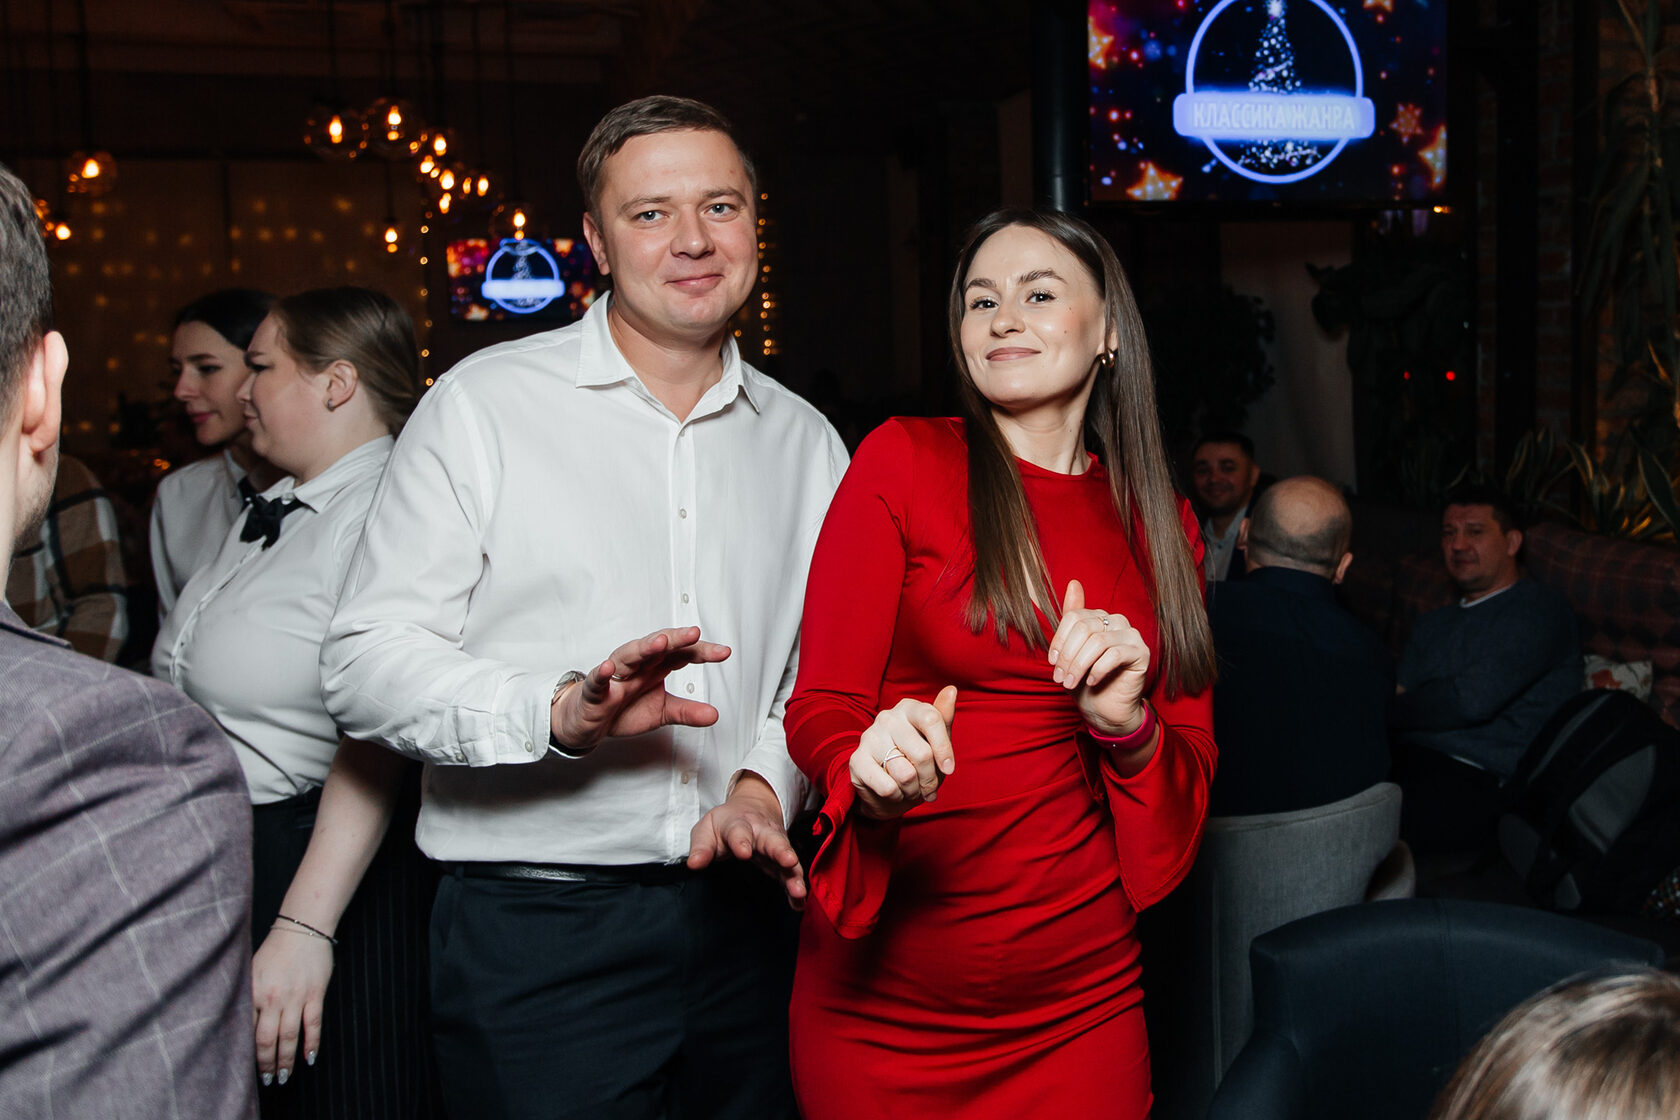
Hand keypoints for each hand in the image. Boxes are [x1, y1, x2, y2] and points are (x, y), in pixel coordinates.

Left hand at [251, 924, 333, 1086]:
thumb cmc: (276, 949)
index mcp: (254, 992)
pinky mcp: (315, 993)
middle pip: (267, 1040)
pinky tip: (309, 1056)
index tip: (249, 1067)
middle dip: (266, 1064)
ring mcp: (296, 997)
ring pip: (289, 1036)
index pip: (248, 1031)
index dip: (249, 1052)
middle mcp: (273, 998)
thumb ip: (248, 996)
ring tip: (284, 1076)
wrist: (303, 929)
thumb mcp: (252, 971)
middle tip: (267, 1080)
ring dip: (286, 1060)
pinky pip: (313, 1023)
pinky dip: (312, 1042)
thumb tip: (242, 1024)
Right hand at [552, 626, 731, 751]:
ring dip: (644, 648)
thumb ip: (686, 711)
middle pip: (657, 646)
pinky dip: (602, 674)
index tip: (724, 652)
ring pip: (629, 656)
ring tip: (659, 643)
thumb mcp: (661, 712)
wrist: (588, 722)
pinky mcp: (594, 691)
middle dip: (676, 639)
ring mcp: (615, 676)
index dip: (702, 651)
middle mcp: (637, 665)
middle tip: (694, 633)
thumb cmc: (623, 708)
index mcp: (655, 667)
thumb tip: (715, 715)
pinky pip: (597, 681)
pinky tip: (609, 669)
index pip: (681, 653)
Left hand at [688, 773, 805, 908]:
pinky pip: (792, 874)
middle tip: (789, 861)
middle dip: (781, 851)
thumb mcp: (707, 828)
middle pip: (773, 840)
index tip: (743, 852)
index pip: (739, 831)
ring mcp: (776, 847)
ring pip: (788, 858)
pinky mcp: (783, 862)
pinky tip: (799, 903)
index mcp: (740, 824)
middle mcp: (763, 833)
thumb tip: (694, 864)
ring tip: (799, 891)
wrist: (751, 810)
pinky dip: (796, 888)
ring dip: (794, 874)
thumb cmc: (725, 824)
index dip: (741, 841)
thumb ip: (701, 846)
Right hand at [849, 685, 957, 820]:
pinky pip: (887, 787)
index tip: (948, 770)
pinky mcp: (856, 760)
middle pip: (922, 754)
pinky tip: (894, 792)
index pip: (932, 719)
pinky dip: (896, 796)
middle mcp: (887, 718)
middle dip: (930, 780)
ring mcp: (869, 737)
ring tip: (910, 789)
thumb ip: (944, 718)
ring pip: (906, 774)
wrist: (887, 788)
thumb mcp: (936, 742)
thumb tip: (951, 690)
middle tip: (928, 788)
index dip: (944, 749)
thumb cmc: (916, 760)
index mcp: (909, 708)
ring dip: (913, 790)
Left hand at [1047, 580, 1150, 735]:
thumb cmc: (1085, 681)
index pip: (1074, 617)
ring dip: (1079, 666)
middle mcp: (1116, 621)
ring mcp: (1131, 635)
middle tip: (1060, 678)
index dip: (1059, 640)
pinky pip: (1114, 655)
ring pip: (1097, 642)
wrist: (1105, 710)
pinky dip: (1097, 670)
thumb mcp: (1071, 652)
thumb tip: (1073, 582)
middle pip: (1084, 628)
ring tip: (1070, 683)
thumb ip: (1070, 621)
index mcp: (1098, 617)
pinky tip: (1091, 682)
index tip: (1052, 663)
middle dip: (1068, 656)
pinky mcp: (1142, 652)